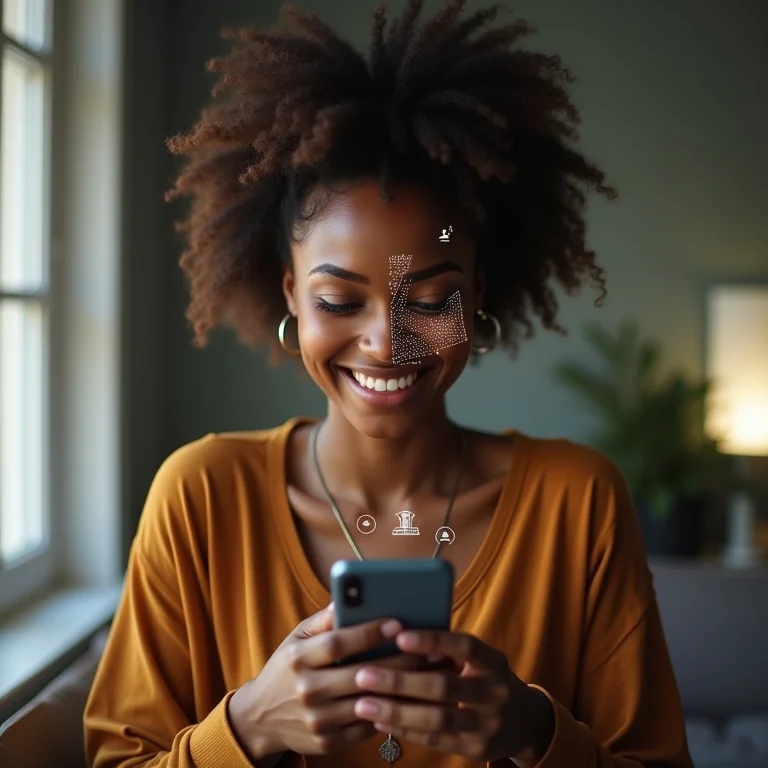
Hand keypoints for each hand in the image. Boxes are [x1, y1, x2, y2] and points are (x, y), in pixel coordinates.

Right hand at [228, 604, 434, 760]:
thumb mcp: (296, 638)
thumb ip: (322, 621)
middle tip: (430, 649)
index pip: (339, 643)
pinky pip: (367, 726)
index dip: (370, 633)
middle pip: (362, 674)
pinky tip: (414, 700)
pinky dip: (392, 712)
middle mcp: (307, 689)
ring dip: (404, 689)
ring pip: (370, 703)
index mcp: (299, 659)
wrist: (260, 718)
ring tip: (432, 674)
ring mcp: (317, 719)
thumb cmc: (286, 669)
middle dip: (400, 661)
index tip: (398, 623)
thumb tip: (346, 597)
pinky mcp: (327, 742)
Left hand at [351, 629, 554, 765]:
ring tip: (363, 703)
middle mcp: (495, 692)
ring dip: (396, 711)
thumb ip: (448, 650)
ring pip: (437, 719)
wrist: (525, 722)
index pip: (464, 646)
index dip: (433, 640)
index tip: (399, 636)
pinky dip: (405, 730)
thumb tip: (396, 633)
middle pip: (444, 687)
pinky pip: (436, 740)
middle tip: (364, 674)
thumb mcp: (479, 660)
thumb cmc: (486, 678)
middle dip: (400, 680)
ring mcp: (488, 724)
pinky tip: (380, 721)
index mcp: (493, 661)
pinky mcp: (477, 749)